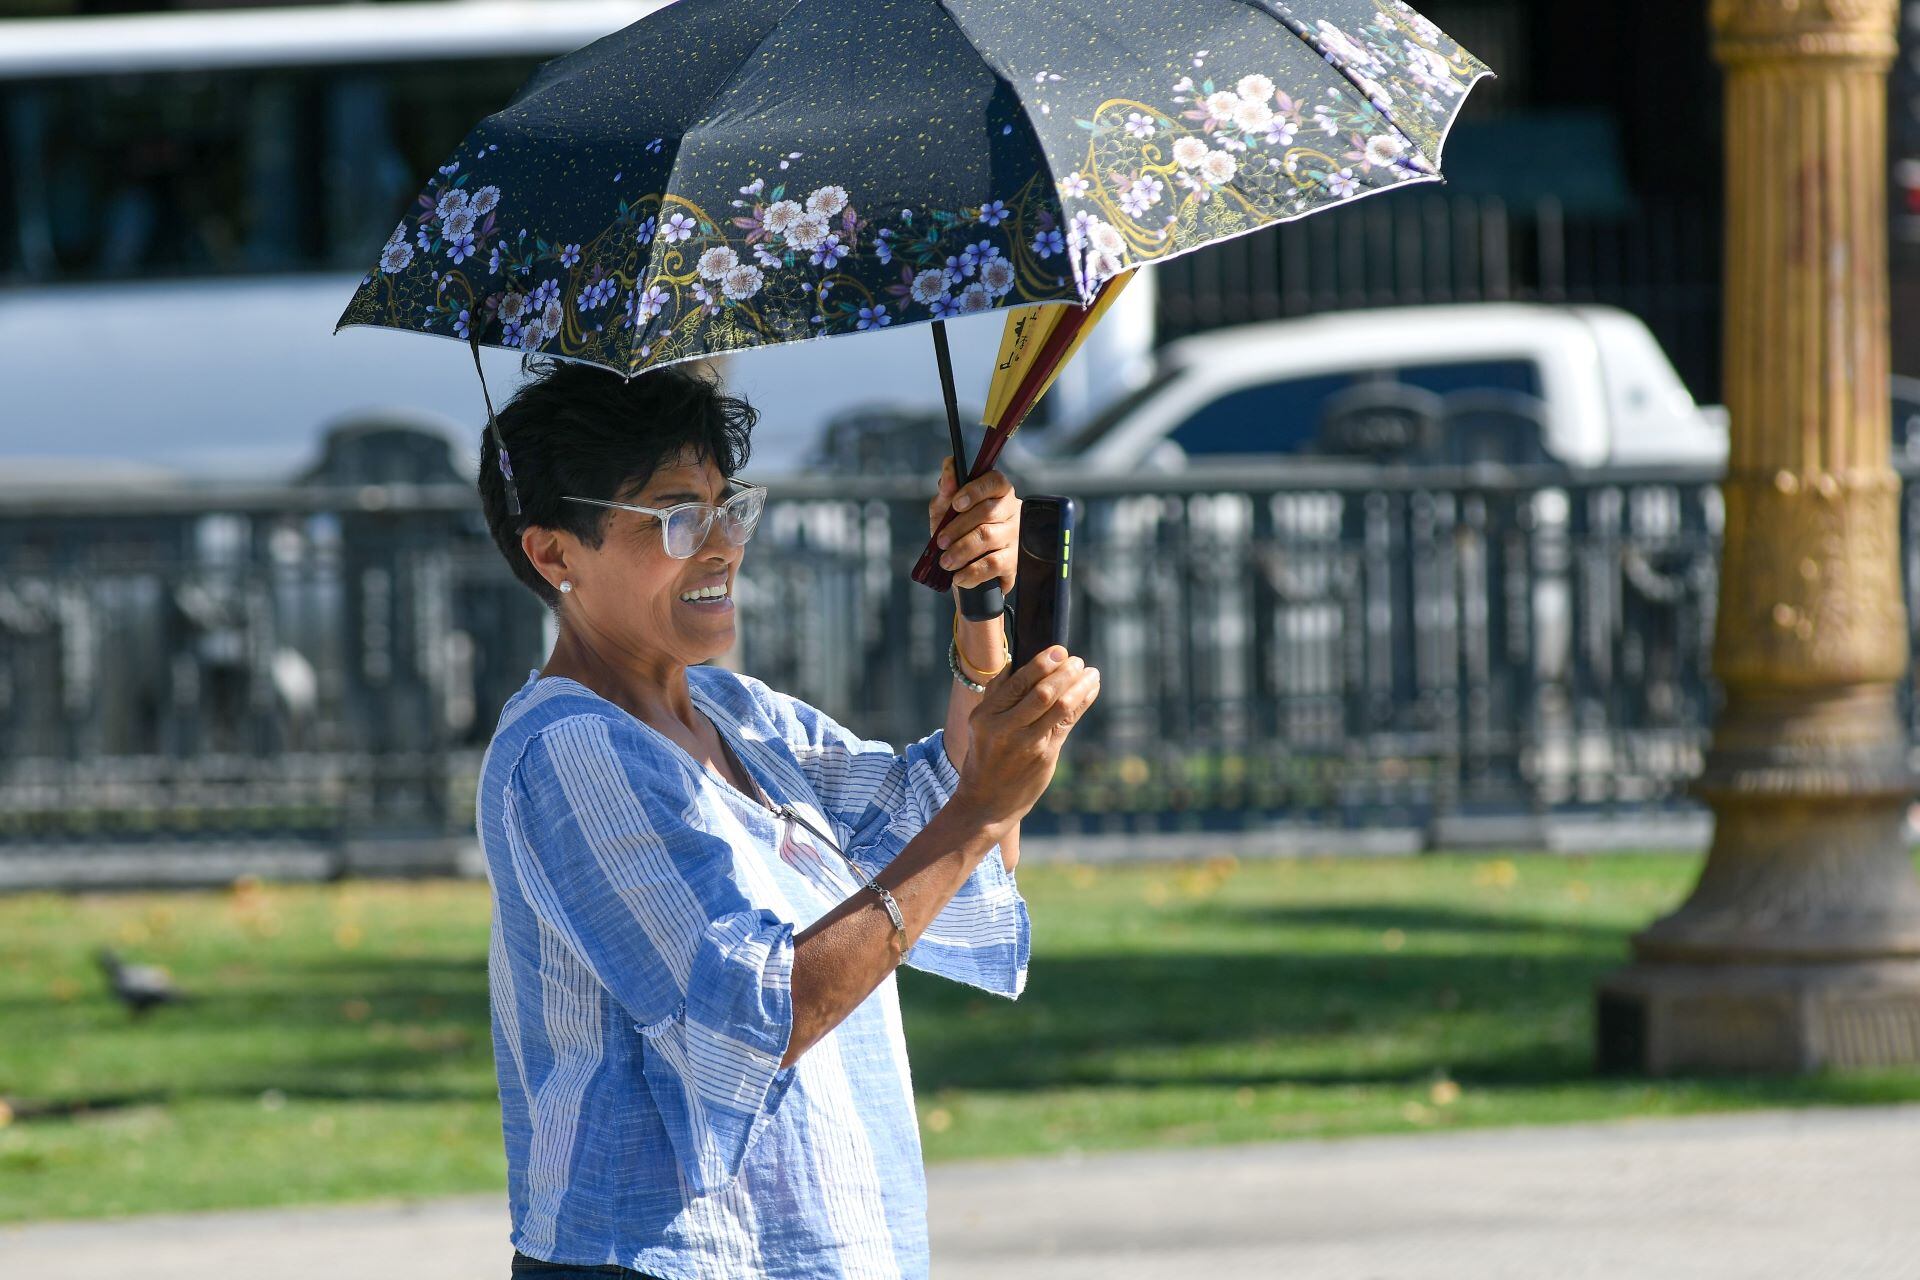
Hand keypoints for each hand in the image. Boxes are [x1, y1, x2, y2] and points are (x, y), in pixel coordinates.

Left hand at [929, 456, 1018, 595]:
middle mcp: (1012, 510)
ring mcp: (1016, 536)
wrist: (965, 569)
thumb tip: (949, 473)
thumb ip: (946, 490)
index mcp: (998, 492)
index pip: (995, 481)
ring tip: (946, 561)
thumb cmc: (956, 531)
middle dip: (958, 528)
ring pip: (989, 537)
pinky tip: (959, 576)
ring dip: (961, 550)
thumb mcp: (945, 509)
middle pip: (987, 512)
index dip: (975, 490)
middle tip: (940, 541)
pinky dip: (972, 571)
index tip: (955, 503)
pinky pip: (994, 563)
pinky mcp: (1015, 561)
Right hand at [951, 645, 1100, 826]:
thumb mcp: (979, 724)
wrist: (986, 802)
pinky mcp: (1045, 756)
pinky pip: (1068, 724)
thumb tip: (1015, 660)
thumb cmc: (984, 756)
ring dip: (1080, 686)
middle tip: (1077, 660)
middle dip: (1064, 673)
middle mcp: (1005, 729)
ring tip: (1091, 673)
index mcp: (986, 716)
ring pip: (1060, 708)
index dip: (1042, 664)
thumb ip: (996, 693)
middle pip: (1042, 694)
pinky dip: (1082, 703)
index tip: (1059, 650)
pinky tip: (1090, 690)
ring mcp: (1027, 745)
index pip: (1017, 683)